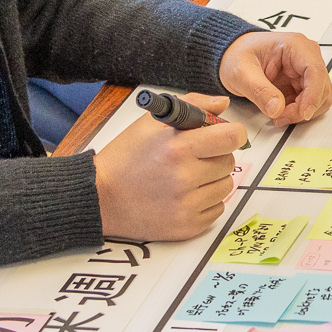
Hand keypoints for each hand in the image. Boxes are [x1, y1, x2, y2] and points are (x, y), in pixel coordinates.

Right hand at [94, 91, 243, 239]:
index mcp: (178, 148)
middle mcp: (184, 178)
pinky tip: (184, 195)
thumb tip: (223, 104)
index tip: (223, 136)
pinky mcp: (186, 227)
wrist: (100, 197)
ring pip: (226, 186)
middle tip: (193, 157)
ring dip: (212, 180)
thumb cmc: (126, 157)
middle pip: (229, 162)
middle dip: (216, 156)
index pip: (231, 137)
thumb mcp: (152, 122)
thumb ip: (192, 106)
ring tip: (187, 177)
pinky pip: (217, 210)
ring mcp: (186, 206)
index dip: (231, 133)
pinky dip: (206, 202)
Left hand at [220, 31, 331, 124]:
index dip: (314, 94)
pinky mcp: (301, 84)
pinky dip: (299, 113)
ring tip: (279, 115)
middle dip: (304, 107)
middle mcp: (306, 56)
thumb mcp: (241, 73)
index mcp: (295, 46)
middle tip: (281, 117)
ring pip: (319, 97)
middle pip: (321, 87)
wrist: (231, 56)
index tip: (304, 112)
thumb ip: (259, 90)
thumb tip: (277, 108)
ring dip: (303, 112)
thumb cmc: (237, 55)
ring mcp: (305, 71)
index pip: (315, 70)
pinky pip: (310, 103)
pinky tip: (282, 113)